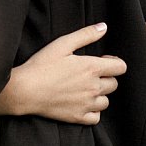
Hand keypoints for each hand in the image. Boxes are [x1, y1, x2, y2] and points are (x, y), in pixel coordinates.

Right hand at [0, 23, 125, 124]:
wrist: (25, 90)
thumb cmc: (42, 65)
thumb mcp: (63, 44)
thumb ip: (86, 35)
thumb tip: (104, 27)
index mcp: (92, 68)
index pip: (121, 67)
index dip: (114, 63)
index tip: (103, 62)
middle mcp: (93, 87)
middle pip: (114, 84)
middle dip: (106, 78)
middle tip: (90, 74)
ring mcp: (86, 104)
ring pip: (106, 101)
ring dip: (99, 95)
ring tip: (85, 89)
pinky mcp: (78, 117)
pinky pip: (96, 117)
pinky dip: (93, 111)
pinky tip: (82, 103)